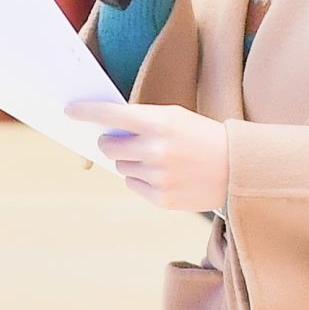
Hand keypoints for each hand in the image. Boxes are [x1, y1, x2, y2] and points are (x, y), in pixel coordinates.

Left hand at [66, 101, 228, 212]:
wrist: (238, 169)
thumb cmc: (203, 137)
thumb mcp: (177, 118)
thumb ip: (143, 121)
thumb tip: (106, 131)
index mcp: (161, 122)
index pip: (113, 114)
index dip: (88, 111)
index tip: (70, 110)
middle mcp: (156, 150)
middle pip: (108, 145)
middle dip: (111, 141)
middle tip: (122, 140)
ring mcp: (158, 176)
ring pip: (120, 167)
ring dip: (131, 161)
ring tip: (159, 159)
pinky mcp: (160, 199)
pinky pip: (132, 185)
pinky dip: (141, 179)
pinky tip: (165, 175)